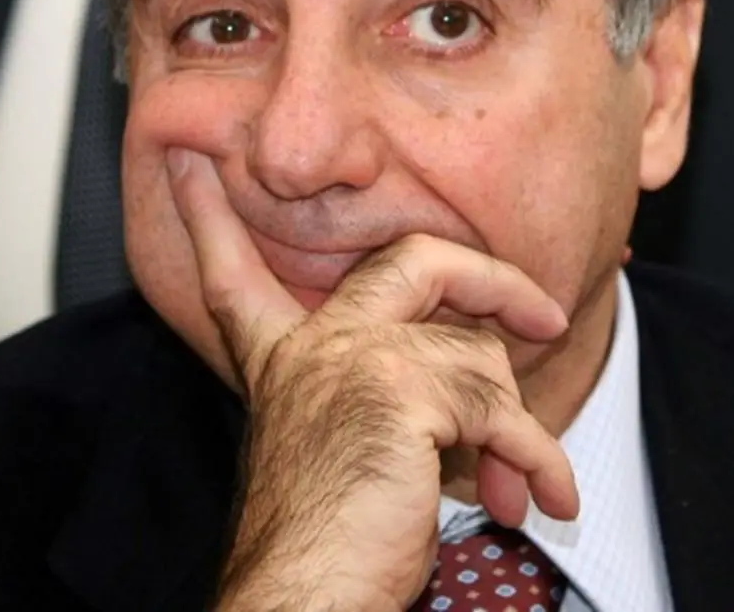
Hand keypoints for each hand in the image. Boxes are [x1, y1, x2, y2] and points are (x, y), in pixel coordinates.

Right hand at [168, 150, 577, 611]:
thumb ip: (405, 400)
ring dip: (516, 427)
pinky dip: (536, 455)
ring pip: (476, 354)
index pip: (235, 272)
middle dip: (490, 275)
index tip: (188, 164)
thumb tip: (503, 410)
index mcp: (285, 359)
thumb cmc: (333, 542)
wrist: (306, 603)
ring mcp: (354, 360)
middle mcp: (312, 348)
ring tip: (519, 480)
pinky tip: (545, 494)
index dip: (205, 217)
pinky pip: (499, 409)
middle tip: (542, 312)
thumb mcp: (353, 447)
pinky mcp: (397, 392)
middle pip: (410, 260)